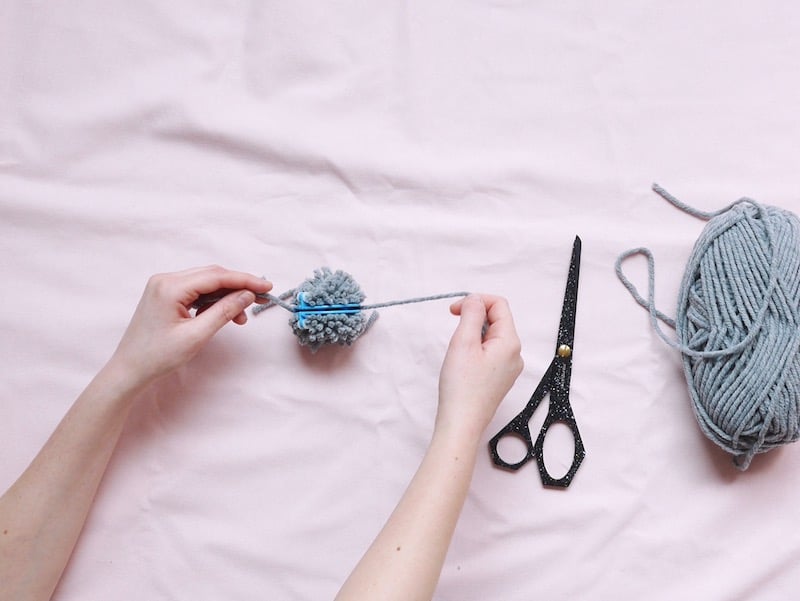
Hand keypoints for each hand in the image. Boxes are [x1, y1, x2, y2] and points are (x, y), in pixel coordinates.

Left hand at [108, 266, 271, 389]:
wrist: (130, 370)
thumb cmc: (158, 356)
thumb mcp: (197, 335)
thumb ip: (224, 311)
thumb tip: (248, 295)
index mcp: (170, 287)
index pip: (216, 276)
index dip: (245, 280)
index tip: (267, 287)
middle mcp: (166, 280)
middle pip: (212, 276)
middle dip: (239, 286)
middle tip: (263, 298)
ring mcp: (164, 287)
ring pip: (206, 283)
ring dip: (227, 296)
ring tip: (242, 317)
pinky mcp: (166, 296)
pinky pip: (197, 292)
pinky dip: (214, 301)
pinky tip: (225, 314)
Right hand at [436, 294, 523, 440]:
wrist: (461, 424)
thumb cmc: (462, 389)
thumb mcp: (463, 342)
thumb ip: (471, 314)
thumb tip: (474, 299)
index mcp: (510, 343)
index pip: (499, 305)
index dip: (475, 300)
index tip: (454, 310)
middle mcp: (514, 354)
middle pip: (497, 320)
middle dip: (473, 318)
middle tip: (453, 330)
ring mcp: (508, 368)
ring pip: (492, 337)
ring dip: (473, 334)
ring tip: (458, 352)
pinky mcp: (499, 378)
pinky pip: (490, 353)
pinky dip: (475, 349)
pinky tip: (463, 364)